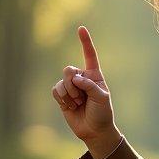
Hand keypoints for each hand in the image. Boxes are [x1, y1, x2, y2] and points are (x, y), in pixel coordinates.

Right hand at [53, 26, 121, 158]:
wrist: (94, 131)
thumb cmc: (102, 114)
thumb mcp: (102, 98)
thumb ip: (90, 86)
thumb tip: (75, 78)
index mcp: (94, 75)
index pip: (89, 56)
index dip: (85, 42)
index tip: (81, 28)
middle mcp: (81, 78)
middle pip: (68, 70)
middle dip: (73, 85)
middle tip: (81, 98)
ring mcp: (71, 87)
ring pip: (61, 82)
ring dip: (69, 95)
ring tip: (78, 104)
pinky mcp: (62, 96)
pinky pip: (55, 91)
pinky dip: (62, 99)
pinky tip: (70, 106)